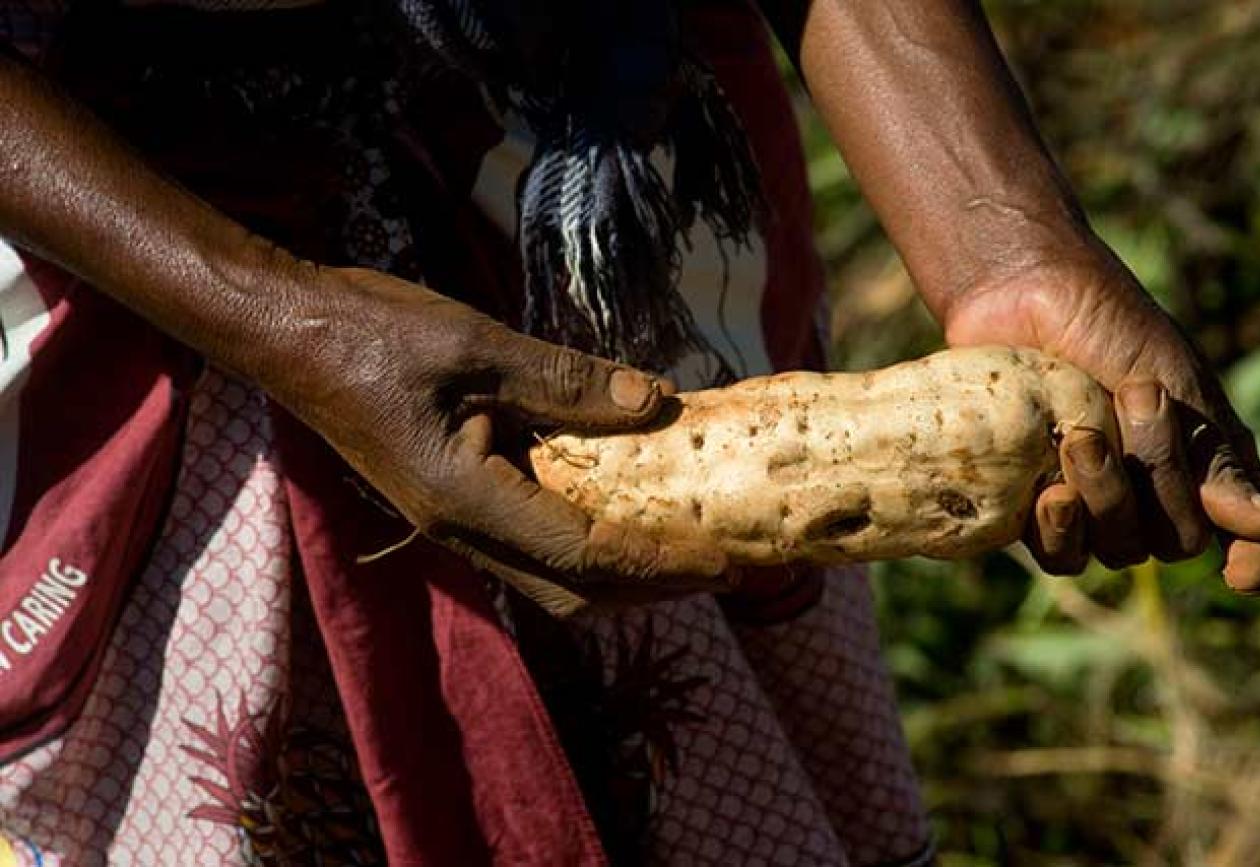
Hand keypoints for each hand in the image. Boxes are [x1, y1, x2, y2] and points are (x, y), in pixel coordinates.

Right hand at [278, 267, 729, 615]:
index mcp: (466, 502)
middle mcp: (461, 530)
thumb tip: (654, 402)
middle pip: (572, 589)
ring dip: (619, 568)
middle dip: (649, 585)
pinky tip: (622, 501)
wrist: (289, 334)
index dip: (659, 562)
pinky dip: (586, 535)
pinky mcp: (453, 501)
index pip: (584, 555)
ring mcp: (454, 521)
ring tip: (682, 542)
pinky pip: (532, 539)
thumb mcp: (476, 345)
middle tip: (718, 562)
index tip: (722, 560)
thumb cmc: (370, 334)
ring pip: (551, 574)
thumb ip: (567, 381)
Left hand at [945, 248, 1259, 592]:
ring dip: (1105, 498)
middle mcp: (1152, 496)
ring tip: (1079, 435)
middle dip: (1159, 474)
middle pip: (1174, 540)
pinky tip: (1049, 492)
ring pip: (1116, 549)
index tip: (1244, 572)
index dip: (1255, 564)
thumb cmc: (1110, 328)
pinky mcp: (1033, 504)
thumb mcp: (1174, 384)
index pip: (1248, 541)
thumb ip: (1213, 461)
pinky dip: (1058, 528)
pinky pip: (1057, 554)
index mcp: (1203, 466)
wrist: (1022, 294)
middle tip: (1134, 396)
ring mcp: (1092, 504)